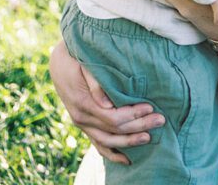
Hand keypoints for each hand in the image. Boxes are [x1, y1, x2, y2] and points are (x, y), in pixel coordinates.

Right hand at [49, 41, 164, 164]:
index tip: (150, 107)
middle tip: (160, 120)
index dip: (132, 115)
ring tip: (149, 137)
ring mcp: (82, 125)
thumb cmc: (75, 57)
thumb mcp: (84, 64)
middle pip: (114, 131)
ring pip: (107, 142)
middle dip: (138, 127)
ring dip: (129, 142)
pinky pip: (98, 144)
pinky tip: (127, 159)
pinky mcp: (84, 125)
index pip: (112, 117)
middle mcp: (81, 119)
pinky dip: (112, 153)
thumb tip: (107, 103)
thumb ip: (96, 83)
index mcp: (83, 104)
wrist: (58, 62)